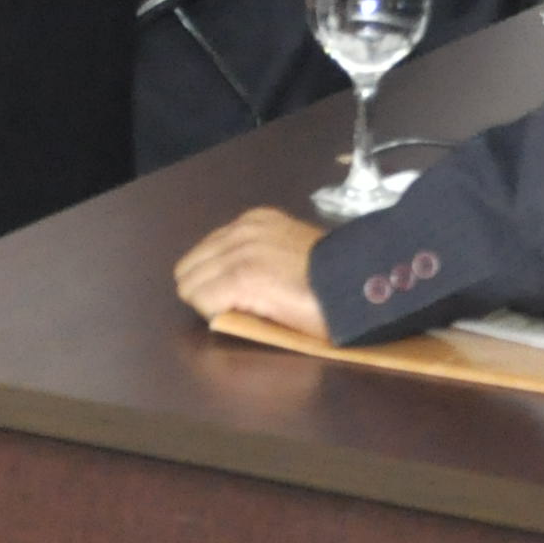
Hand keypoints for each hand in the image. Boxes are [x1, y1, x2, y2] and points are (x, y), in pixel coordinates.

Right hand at [174, 207, 327, 336]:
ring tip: (234, 281)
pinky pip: (224, 231)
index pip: (193, 294)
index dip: (208, 311)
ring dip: (210, 267)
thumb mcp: (278, 328)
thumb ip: (239, 318)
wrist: (355, 277)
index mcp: (242, 279)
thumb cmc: (319, 314)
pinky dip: (228, 247)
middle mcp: (237, 247)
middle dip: (202, 288)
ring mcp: (248, 226)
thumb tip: (217, 313)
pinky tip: (248, 258)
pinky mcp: (259, 215)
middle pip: (188, 269)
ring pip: (201, 247)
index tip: (227, 318)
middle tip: (226, 302)